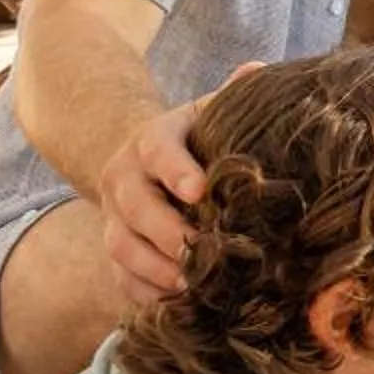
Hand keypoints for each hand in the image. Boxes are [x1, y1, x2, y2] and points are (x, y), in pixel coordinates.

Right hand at [95, 62, 260, 303]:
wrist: (140, 157)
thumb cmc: (195, 138)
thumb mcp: (208, 112)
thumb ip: (232, 94)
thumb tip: (259, 69)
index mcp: (151, 139)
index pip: (159, 152)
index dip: (176, 170)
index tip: (201, 191)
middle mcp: (124, 178)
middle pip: (136, 208)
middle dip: (166, 233)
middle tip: (202, 253)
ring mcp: (114, 216)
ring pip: (121, 246)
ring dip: (154, 269)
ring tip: (191, 285)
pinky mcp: (115, 246)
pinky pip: (120, 275)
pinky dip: (144, 292)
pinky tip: (175, 303)